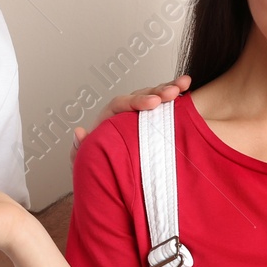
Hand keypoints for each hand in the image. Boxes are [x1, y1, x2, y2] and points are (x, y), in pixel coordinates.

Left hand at [69, 75, 191, 164]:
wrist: (110, 182)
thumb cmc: (98, 168)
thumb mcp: (86, 163)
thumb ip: (80, 149)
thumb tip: (79, 132)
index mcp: (108, 119)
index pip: (121, 104)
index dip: (137, 102)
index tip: (153, 103)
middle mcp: (124, 113)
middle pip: (140, 96)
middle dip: (157, 92)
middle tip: (173, 93)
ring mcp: (139, 117)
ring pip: (154, 97)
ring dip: (169, 88)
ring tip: (184, 84)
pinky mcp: (153, 122)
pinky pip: (164, 108)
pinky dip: (175, 98)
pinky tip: (187, 89)